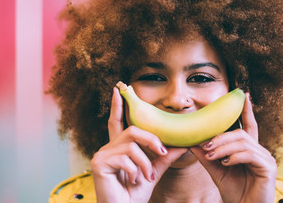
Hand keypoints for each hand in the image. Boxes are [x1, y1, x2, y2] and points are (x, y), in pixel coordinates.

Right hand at [91, 87, 186, 202]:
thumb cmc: (135, 194)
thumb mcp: (153, 172)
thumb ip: (164, 157)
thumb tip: (183, 144)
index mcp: (118, 148)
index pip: (117, 122)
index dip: (118, 106)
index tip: (118, 90)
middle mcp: (107, 148)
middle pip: (132, 130)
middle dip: (151, 139)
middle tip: (163, 153)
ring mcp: (101, 155)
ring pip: (131, 144)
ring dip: (146, 162)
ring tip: (147, 177)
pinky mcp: (99, 163)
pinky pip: (125, 157)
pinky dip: (136, 170)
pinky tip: (134, 181)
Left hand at [190, 93, 276, 202]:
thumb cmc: (233, 190)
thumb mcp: (216, 168)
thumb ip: (205, 154)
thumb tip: (190, 140)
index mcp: (248, 148)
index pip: (248, 125)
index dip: (246, 110)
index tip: (243, 94)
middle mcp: (259, 150)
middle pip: (240, 133)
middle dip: (220, 137)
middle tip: (205, 145)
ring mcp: (265, 158)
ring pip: (242, 142)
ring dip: (223, 147)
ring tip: (211, 155)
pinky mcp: (268, 167)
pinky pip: (249, 155)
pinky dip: (234, 157)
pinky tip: (225, 163)